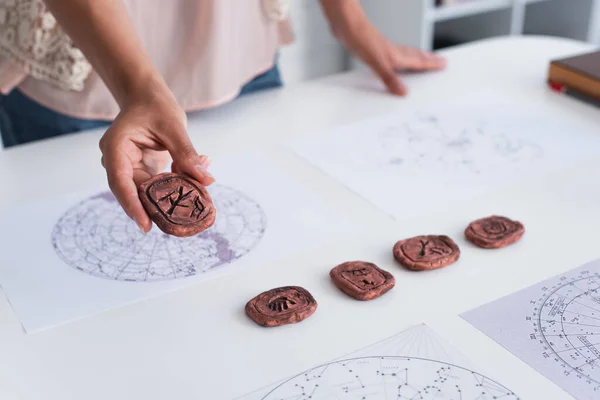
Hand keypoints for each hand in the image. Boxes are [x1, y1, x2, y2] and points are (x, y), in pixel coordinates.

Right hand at [99, 93, 213, 232]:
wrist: (147, 97)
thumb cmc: (156, 106)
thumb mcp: (174, 127)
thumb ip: (187, 154)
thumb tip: (206, 180)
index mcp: (116, 147)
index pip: (121, 182)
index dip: (132, 205)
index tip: (146, 225)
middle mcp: (118, 161)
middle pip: (132, 193)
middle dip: (154, 209)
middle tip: (176, 225)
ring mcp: (129, 168)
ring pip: (146, 193)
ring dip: (170, 198)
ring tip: (194, 203)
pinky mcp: (142, 171)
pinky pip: (157, 186)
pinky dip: (175, 187)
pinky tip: (196, 185)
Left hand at [322, 2, 445, 94]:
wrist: (346, 26)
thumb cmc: (360, 39)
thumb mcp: (376, 63)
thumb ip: (389, 78)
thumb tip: (402, 92)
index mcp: (397, 55)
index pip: (419, 61)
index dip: (432, 64)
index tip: (444, 64)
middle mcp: (393, 51)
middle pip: (416, 56)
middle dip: (429, 59)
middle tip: (440, 61)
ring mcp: (384, 49)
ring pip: (406, 54)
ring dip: (416, 58)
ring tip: (423, 61)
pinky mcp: (374, 49)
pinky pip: (393, 56)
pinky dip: (399, 59)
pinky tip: (393, 61)